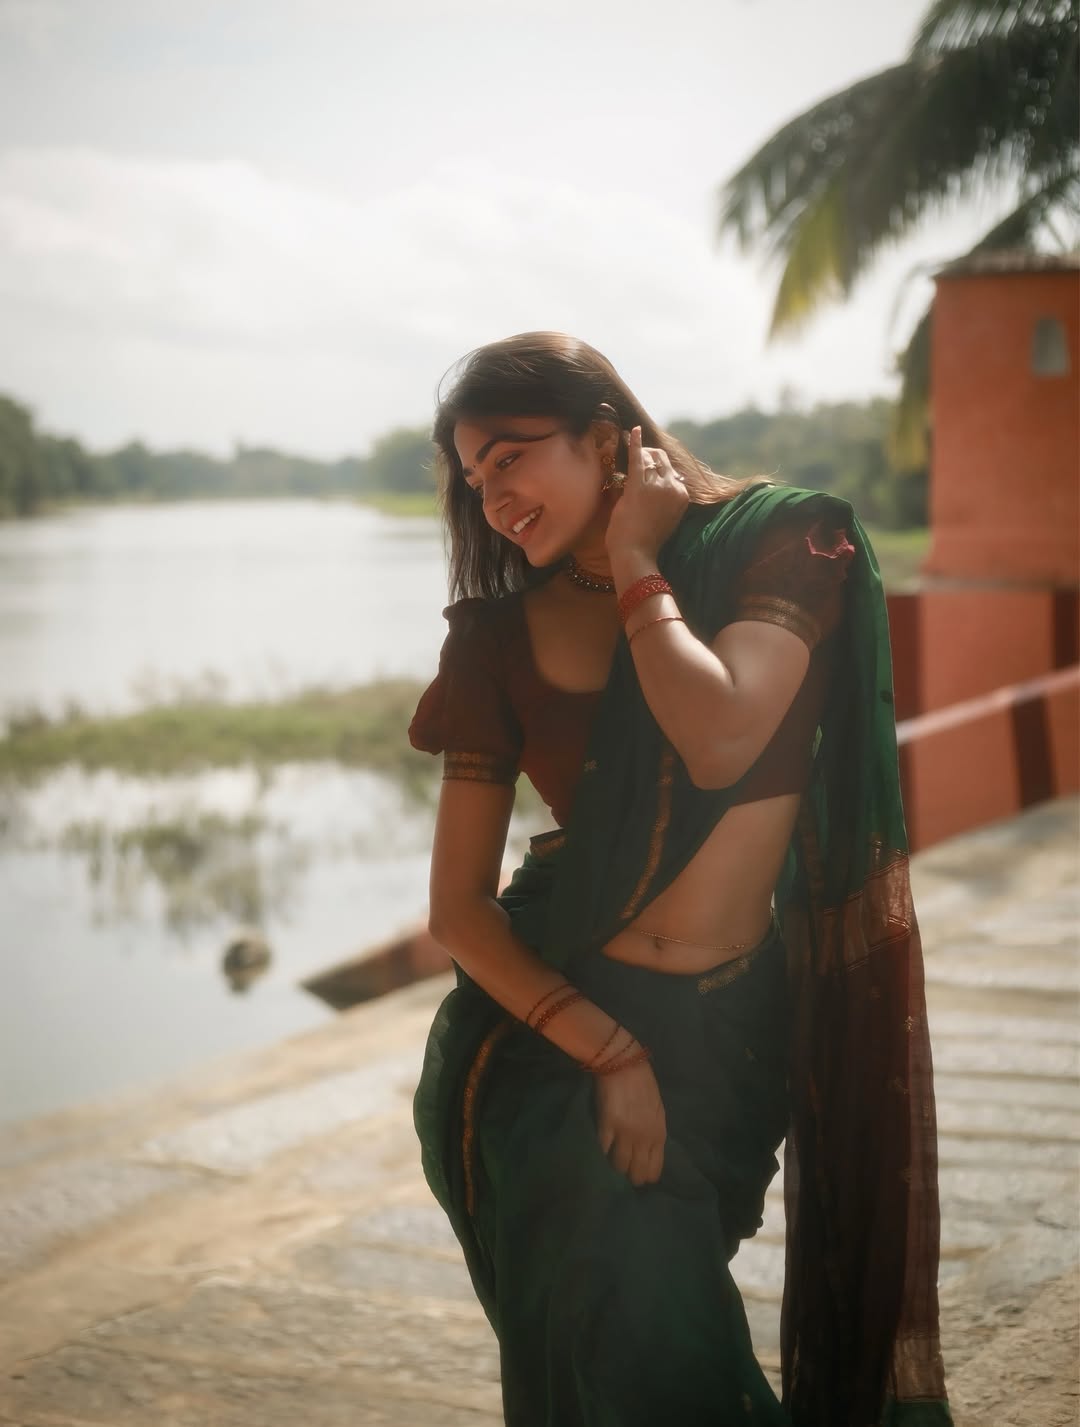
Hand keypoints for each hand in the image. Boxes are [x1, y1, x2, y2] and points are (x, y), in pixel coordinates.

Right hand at [595, 1056, 666, 1186]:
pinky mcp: (607, 1126)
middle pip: (637, 1172)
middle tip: (626, 1171)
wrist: (624, 1063)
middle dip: (632, 1176)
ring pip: (619, 1165)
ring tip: (613, 1159)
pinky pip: (604, 1149)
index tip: (640, 1174)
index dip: (647, 1175)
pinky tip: (604, 1146)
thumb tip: (646, 1151)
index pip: (654, 1168)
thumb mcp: (657, 1110)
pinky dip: (603, 1150)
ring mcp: (625, 1134)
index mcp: (658, 1134)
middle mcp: (643, 1138)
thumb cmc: (644, 1084)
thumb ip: (653, 1132)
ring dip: (616, 1164)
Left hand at [603, 426, 688, 562]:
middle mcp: (673, 487)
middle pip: (662, 462)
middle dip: (650, 456)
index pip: (672, 472)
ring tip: (633, 447)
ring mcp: (656, 486)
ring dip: (641, 452)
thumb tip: (659, 481)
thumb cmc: (646, 542)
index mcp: (682, 496)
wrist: (636, 554)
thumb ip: (662, 499)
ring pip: (649, 459)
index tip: (651, 462)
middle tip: (639, 454)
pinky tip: (632, 431)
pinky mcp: (638, 486)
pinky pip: (637, 459)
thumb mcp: (663, 517)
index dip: (659, 466)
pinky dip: (634, 443)